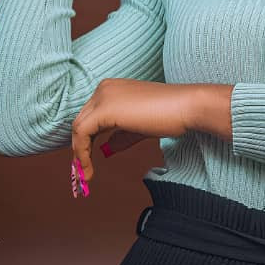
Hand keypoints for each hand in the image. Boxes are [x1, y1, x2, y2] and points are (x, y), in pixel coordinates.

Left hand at [71, 79, 195, 187]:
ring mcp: (103, 96)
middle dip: (80, 149)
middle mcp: (104, 89)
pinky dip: (82, 153)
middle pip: (82, 122)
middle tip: (83, 173)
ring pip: (78, 128)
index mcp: (112, 89)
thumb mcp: (139, 127)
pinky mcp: (104, 109)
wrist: (185, 107)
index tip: (88, 161)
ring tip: (85, 176)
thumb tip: (107, 149)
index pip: (90, 117)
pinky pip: (82, 133)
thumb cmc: (169, 115)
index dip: (87, 141)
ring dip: (79, 154)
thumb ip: (121, 135)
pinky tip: (89, 169)